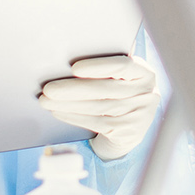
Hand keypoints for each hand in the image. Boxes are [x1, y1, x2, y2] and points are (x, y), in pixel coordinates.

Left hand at [39, 55, 160, 160]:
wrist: (132, 126)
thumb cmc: (119, 93)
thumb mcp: (122, 79)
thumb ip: (107, 70)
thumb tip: (67, 63)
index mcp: (145, 73)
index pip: (123, 66)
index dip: (98, 67)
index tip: (74, 68)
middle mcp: (147, 93)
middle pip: (105, 89)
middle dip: (73, 88)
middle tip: (49, 88)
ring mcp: (139, 115)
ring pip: (98, 107)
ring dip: (68, 104)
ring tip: (47, 100)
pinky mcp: (128, 131)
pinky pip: (95, 122)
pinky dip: (73, 117)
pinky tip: (58, 112)